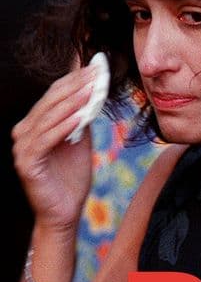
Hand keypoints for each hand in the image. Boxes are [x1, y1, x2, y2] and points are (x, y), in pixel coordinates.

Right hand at [11, 63, 99, 230]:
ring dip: (72, 102)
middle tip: (96, 73)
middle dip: (75, 86)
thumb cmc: (71, 180)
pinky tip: (80, 117)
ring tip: (91, 89)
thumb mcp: (81, 143)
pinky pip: (46, 140)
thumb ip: (82, 120)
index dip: (74, 80)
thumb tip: (94, 94)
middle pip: (50, 102)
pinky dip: (63, 127)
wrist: (63, 214)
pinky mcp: (26, 163)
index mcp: (34, 125)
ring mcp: (22, 147)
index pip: (53, 95)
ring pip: (48, 118)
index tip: (96, 67)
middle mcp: (24, 132)